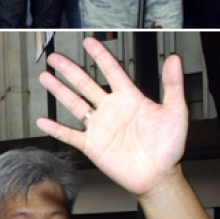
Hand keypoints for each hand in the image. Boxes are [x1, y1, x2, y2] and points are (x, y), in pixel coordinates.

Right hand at [36, 37, 187, 200]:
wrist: (160, 176)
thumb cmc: (170, 147)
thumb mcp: (175, 112)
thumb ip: (173, 85)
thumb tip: (174, 60)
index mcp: (129, 98)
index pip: (112, 71)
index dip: (100, 55)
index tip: (89, 42)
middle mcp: (111, 109)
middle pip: (86, 84)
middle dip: (70, 69)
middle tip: (55, 57)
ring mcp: (100, 127)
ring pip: (75, 104)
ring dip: (60, 91)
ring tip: (45, 77)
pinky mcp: (93, 146)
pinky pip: (71, 135)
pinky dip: (57, 129)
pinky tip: (44, 121)